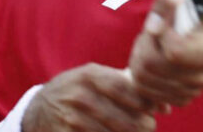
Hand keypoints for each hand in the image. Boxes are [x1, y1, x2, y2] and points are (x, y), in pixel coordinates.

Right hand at [22, 63, 156, 131]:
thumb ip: (126, 85)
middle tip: (148, 125)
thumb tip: (164, 105)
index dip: (147, 102)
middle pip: (127, 119)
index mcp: (90, 75)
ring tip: (134, 131)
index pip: (128, 90)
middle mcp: (80, 95)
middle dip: (144, 126)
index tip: (158, 108)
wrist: (37, 110)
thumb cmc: (75, 91)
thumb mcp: (93, 78)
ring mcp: (72, 119)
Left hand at [128, 0, 202, 106]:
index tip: (163, 25)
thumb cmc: (186, 17)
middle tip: (148, 36)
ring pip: (143, 79)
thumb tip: (153, 28)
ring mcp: (191, 92)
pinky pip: (144, 91)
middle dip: (143, 46)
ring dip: (137, 60)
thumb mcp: (180, 0)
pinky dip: (140, 75)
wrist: (197, 40)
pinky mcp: (177, 100)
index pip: (174, 52)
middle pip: (152, 65)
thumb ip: (169, 2)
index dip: (160, 36)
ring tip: (147, 46)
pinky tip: (149, 62)